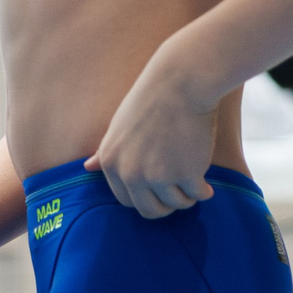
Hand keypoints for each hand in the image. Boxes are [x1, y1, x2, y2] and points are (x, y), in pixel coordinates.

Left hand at [87, 50, 218, 218]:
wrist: (181, 82)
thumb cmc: (151, 99)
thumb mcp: (118, 125)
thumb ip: (105, 152)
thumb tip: (86, 167)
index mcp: (111, 162)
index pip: (125, 201)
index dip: (144, 197)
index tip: (158, 187)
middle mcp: (130, 173)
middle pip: (150, 211)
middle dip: (166, 204)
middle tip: (179, 189)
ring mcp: (158, 176)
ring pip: (177, 204)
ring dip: (187, 196)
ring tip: (192, 177)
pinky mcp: (187, 174)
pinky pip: (199, 196)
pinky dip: (205, 190)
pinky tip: (205, 179)